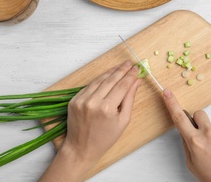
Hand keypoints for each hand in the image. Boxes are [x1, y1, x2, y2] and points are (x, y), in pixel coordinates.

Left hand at [40, 61, 140, 181]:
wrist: (81, 148)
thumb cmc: (105, 138)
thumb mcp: (123, 121)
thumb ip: (129, 99)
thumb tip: (136, 82)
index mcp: (107, 108)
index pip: (122, 86)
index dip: (130, 76)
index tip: (136, 68)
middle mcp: (93, 101)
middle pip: (111, 80)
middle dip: (121, 70)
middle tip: (129, 63)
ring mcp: (82, 100)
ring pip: (99, 80)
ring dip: (110, 72)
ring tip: (119, 67)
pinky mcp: (74, 100)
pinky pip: (89, 86)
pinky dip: (99, 80)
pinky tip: (107, 76)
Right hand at [162, 89, 210, 181]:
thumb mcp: (192, 164)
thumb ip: (187, 146)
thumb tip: (185, 134)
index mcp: (195, 142)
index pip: (179, 118)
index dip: (171, 103)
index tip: (167, 92)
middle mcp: (208, 133)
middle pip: (198, 114)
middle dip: (197, 121)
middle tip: (200, 134)